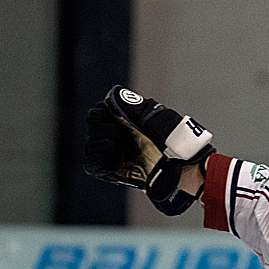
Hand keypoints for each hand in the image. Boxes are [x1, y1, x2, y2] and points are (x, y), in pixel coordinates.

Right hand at [84, 86, 214, 214]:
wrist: (177, 164)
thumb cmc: (170, 141)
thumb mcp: (151, 118)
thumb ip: (131, 106)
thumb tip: (112, 97)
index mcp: (125, 123)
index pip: (98, 114)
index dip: (100, 112)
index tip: (108, 112)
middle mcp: (118, 138)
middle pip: (93, 128)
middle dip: (102, 127)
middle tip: (119, 132)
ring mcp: (115, 155)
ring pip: (91, 145)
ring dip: (100, 141)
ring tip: (116, 144)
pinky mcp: (113, 172)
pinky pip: (91, 164)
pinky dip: (94, 158)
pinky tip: (109, 153)